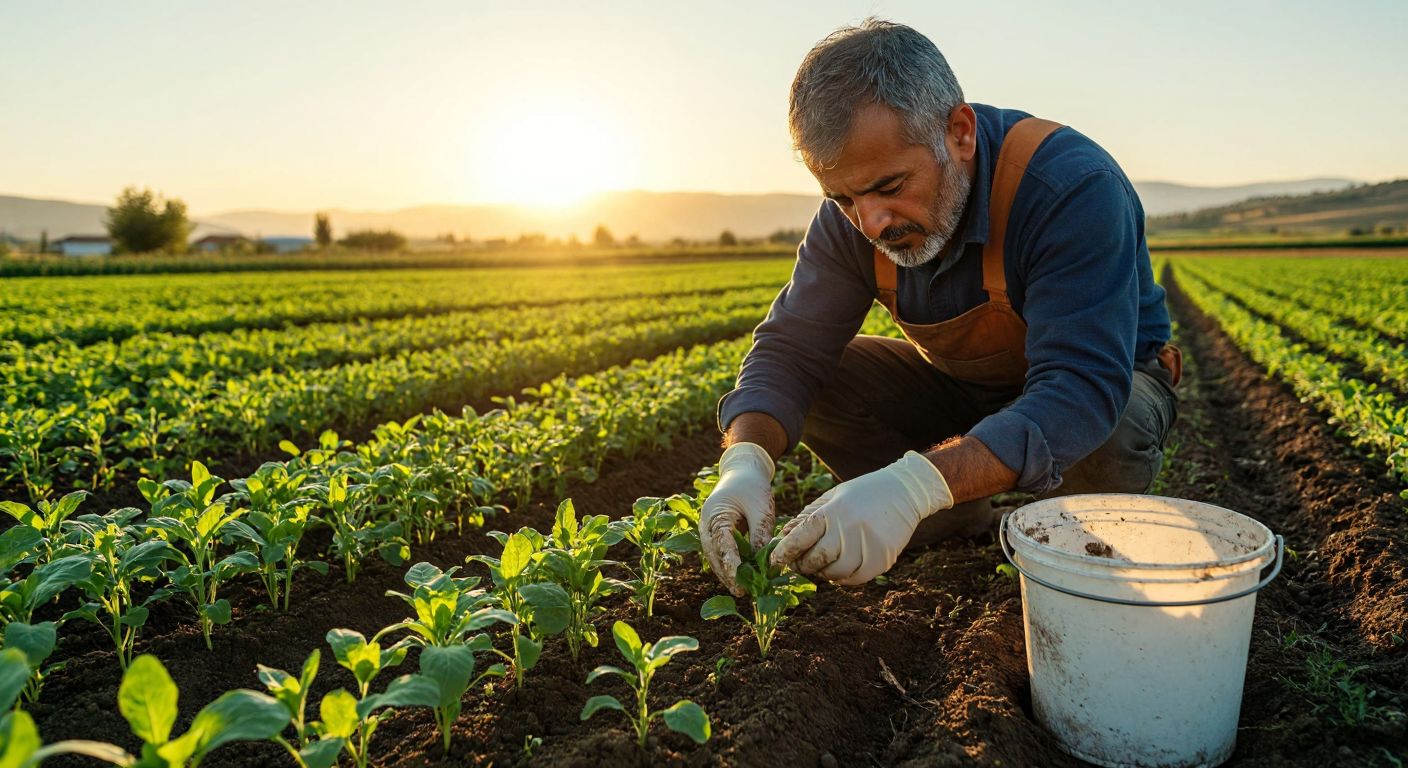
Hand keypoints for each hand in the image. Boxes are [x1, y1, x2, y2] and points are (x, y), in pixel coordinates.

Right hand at [700, 442, 774, 595]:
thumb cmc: (752, 486)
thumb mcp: (760, 507)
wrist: (742, 471)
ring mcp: (709, 530)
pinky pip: (720, 554)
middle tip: (741, 592)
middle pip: (714, 554)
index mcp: (715, 514)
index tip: (738, 577)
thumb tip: (763, 560)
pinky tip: (740, 579)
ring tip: (740, 591)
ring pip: (715, 557)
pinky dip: (728, 566)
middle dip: (727, 574)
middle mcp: (707, 524)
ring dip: (726, 574)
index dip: (729, 561)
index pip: (721, 541)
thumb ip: (760, 532)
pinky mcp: (716, 534)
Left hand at [771, 451, 952, 584]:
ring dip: (823, 573)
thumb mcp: (833, 497)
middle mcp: (850, 527)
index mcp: (834, 510)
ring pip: (836, 572)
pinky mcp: (883, 558)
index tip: (775, 560)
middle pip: (817, 558)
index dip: (785, 551)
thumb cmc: (862, 493)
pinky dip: (843, 578)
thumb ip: (808, 517)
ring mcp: (868, 544)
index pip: (802, 536)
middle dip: (802, 565)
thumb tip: (783, 537)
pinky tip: (840, 569)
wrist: (905, 491)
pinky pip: (856, 578)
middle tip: (798, 564)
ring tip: (820, 566)